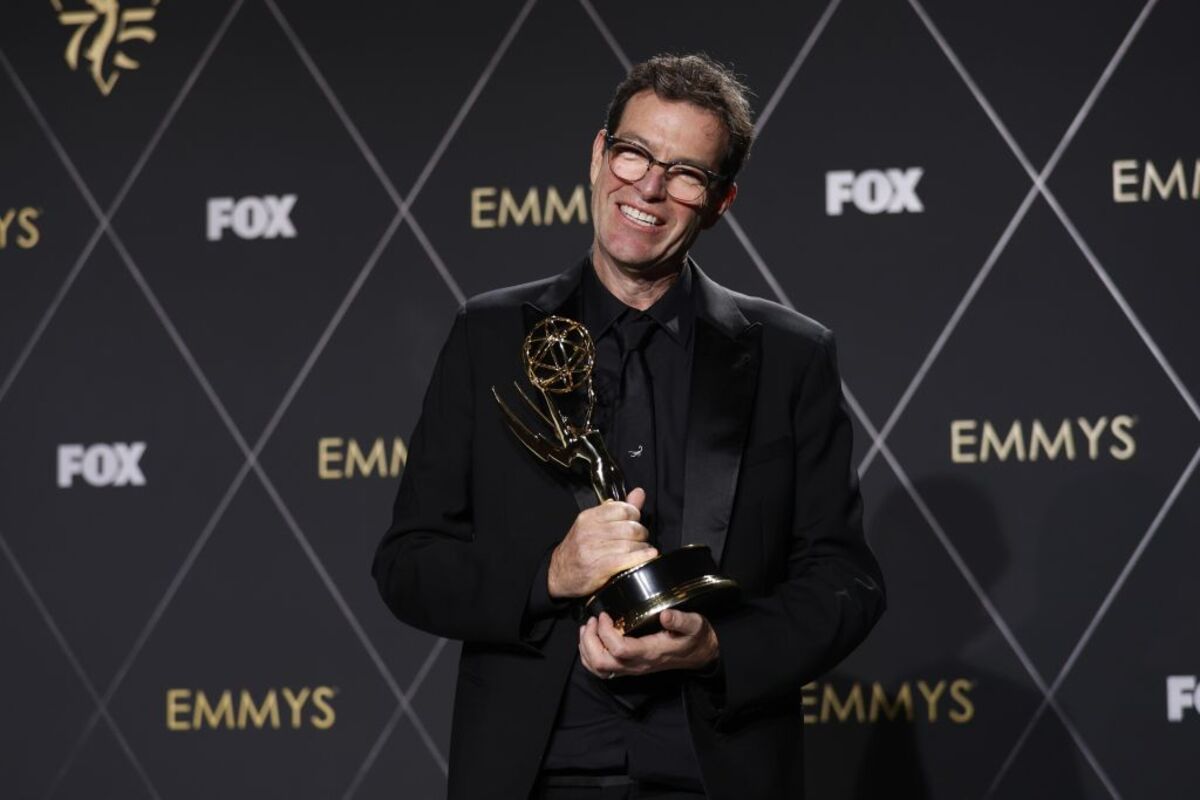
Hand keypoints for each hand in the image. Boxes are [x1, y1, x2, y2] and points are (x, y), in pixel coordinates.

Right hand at [548, 488, 657, 598]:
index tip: (636, 521)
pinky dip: (641, 557)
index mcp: (589, 517)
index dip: (635, 514)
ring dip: (643, 548)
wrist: (559, 573)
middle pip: (630, 528)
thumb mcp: (594, 524)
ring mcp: (593, 550)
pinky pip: (626, 559)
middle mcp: (590, 532)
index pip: (622, 509)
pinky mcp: (598, 568)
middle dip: (642, 533)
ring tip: (643, 550)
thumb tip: (639, 493)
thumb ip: (619, 509)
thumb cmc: (580, 548)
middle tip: (641, 538)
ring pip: (630, 544)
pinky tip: (648, 556)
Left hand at [579, 609, 719, 678]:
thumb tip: (666, 615)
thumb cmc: (694, 637)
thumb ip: (680, 620)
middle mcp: (638, 664)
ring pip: (599, 669)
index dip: (606, 632)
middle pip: (602, 663)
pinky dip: (590, 656)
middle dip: (590, 641)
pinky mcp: (629, 667)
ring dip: (587, 648)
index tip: (605, 615)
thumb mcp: (694, 624)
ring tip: (588, 628)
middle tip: (592, 620)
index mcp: (650, 652)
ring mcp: (632, 668)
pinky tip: (591, 640)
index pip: (619, 649)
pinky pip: (602, 670)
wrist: (699, 654)